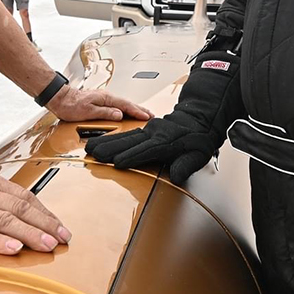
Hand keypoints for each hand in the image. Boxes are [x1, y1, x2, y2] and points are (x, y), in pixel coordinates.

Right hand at [0, 170, 69, 254]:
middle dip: (45, 225)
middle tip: (62, 239)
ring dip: (30, 233)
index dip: (46, 214)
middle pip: (21, 208)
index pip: (25, 198)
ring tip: (46, 244)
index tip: (60, 227)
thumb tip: (21, 215)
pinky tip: (12, 248)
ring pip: (6, 220)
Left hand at [46, 85, 152, 122]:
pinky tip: (126, 113)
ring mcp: (103, 99)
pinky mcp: (100, 102)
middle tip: (151, 115)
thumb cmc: (71, 105)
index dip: (137, 111)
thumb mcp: (88, 111)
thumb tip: (119, 114)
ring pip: (123, 104)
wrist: (60, 99)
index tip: (147, 116)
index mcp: (106, 98)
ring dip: (134, 109)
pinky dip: (125, 109)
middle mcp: (106, 97)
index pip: (126, 105)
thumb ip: (105, 112)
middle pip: (127, 103)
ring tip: (143, 114)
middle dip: (140, 109)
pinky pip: (117, 106)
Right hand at [85, 112, 224, 183]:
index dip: (131, 157)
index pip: (145, 151)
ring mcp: (149, 130)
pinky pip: (128, 133)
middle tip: (93, 153)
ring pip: (124, 136)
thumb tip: (177, 177)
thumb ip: (186, 166)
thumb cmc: (200, 137)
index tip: (117, 163)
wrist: (202, 117)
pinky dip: (114, 138)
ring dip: (107, 142)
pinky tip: (104, 142)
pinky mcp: (147, 129)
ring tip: (91, 147)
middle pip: (128, 142)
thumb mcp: (199, 154)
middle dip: (110, 148)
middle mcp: (155, 134)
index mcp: (166, 141)